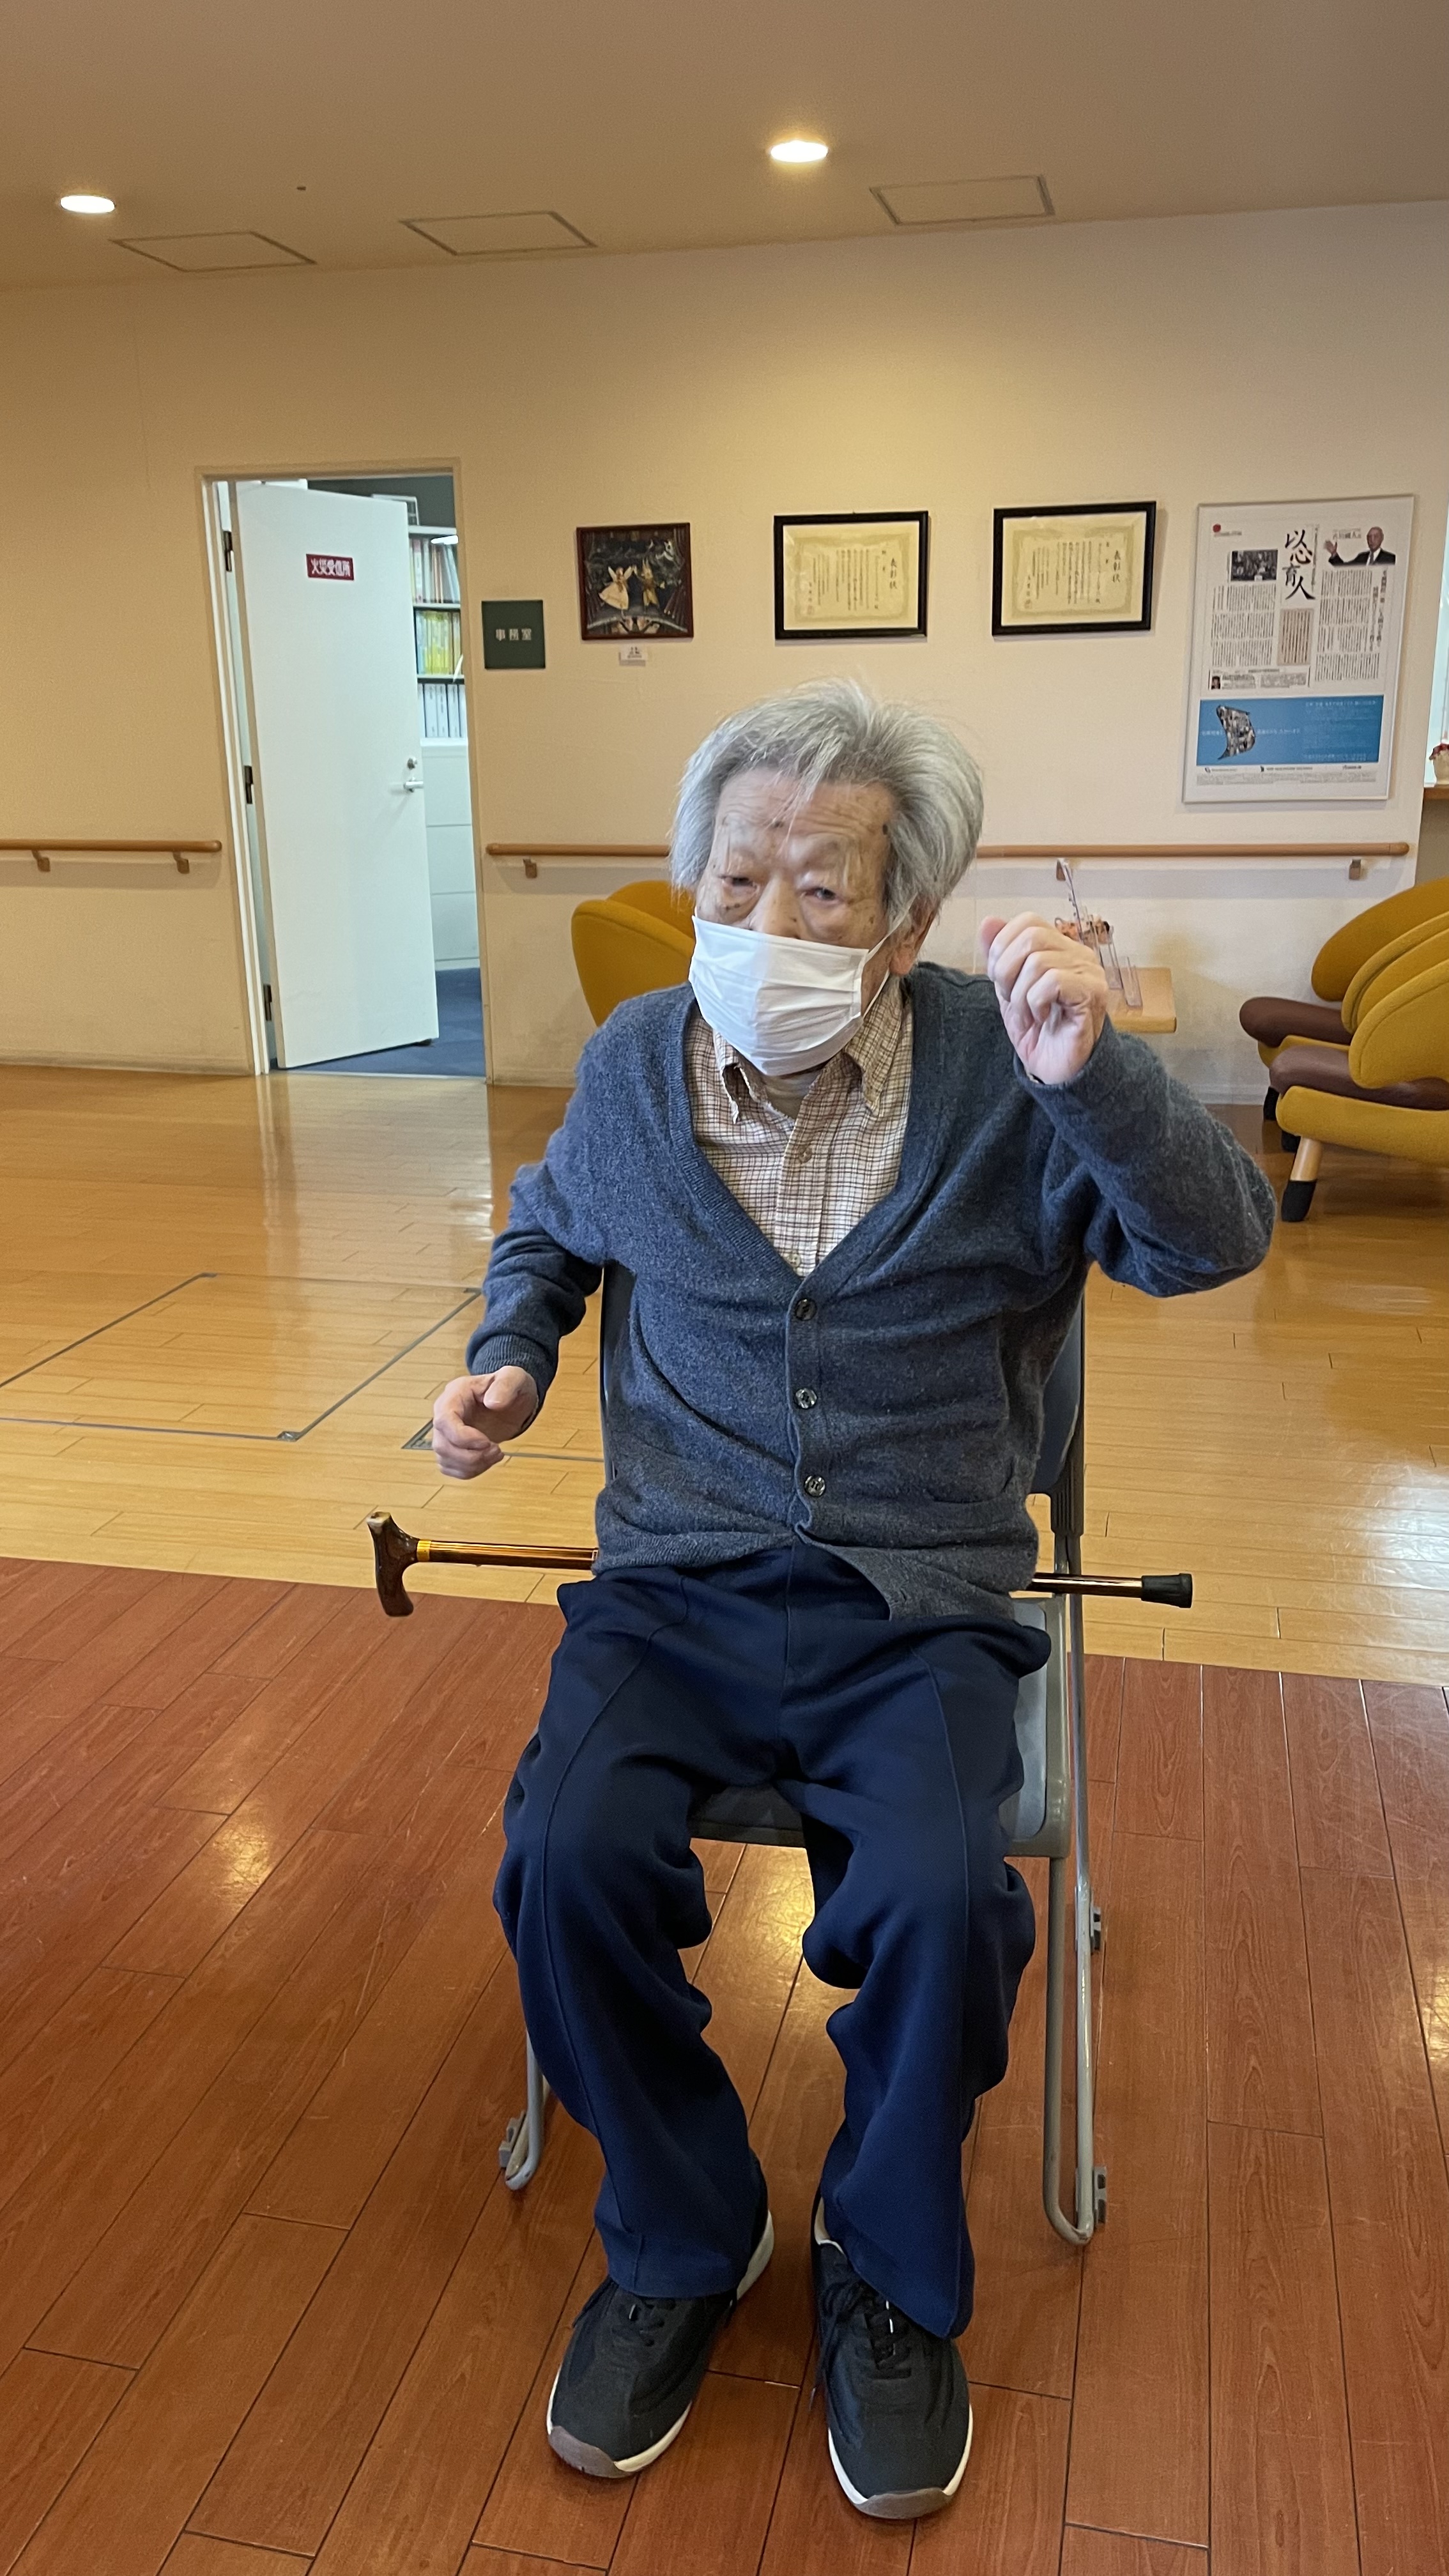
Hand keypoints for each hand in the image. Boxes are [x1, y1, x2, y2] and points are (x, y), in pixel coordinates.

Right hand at [432, 1367, 538, 1478]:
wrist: (511, 1400)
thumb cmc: (510, 1386)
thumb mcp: (514, 1378)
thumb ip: (506, 1385)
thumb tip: (493, 1403)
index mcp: (455, 1394)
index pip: (443, 1420)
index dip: (462, 1437)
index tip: (487, 1442)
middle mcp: (444, 1414)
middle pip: (442, 1445)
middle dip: (471, 1456)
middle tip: (497, 1450)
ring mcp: (446, 1432)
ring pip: (444, 1459)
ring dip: (473, 1465)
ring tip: (496, 1453)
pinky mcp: (452, 1448)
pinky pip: (450, 1468)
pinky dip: (470, 1471)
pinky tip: (487, 1460)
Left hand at [979, 912, 1108, 1086]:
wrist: (1057, 1070)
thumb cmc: (1038, 1031)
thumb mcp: (1008, 989)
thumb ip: (999, 955)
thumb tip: (988, 921)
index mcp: (1060, 948)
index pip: (1028, 921)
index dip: (1003, 947)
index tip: (1001, 980)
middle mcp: (1079, 955)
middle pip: (1031, 936)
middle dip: (1007, 970)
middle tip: (1011, 998)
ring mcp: (1089, 974)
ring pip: (1038, 961)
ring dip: (1020, 994)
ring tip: (1027, 1014)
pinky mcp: (1092, 995)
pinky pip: (1052, 982)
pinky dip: (1035, 1003)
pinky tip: (1041, 1018)